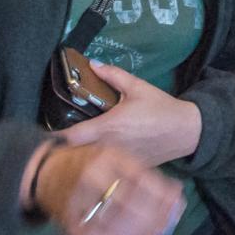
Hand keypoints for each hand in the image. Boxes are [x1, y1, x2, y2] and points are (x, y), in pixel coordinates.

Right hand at [31, 142, 185, 234]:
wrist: (45, 171)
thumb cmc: (90, 162)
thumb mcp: (115, 154)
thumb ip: (141, 172)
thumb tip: (175, 192)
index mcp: (107, 156)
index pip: (141, 178)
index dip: (162, 195)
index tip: (178, 204)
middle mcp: (91, 177)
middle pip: (129, 203)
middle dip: (154, 217)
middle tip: (170, 224)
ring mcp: (77, 201)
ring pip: (113, 224)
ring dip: (139, 233)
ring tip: (157, 234)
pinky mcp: (67, 222)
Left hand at [61, 63, 201, 167]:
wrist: (186, 131)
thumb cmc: (160, 108)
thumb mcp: (138, 87)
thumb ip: (113, 76)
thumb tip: (92, 63)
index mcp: (108, 126)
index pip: (71, 136)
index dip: (57, 136)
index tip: (49, 134)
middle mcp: (109, 147)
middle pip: (76, 154)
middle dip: (67, 150)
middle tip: (59, 144)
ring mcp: (116, 161)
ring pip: (89, 164)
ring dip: (81, 159)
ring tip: (75, 153)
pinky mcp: (125, 169)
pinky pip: (105, 170)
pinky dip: (98, 167)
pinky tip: (97, 162)